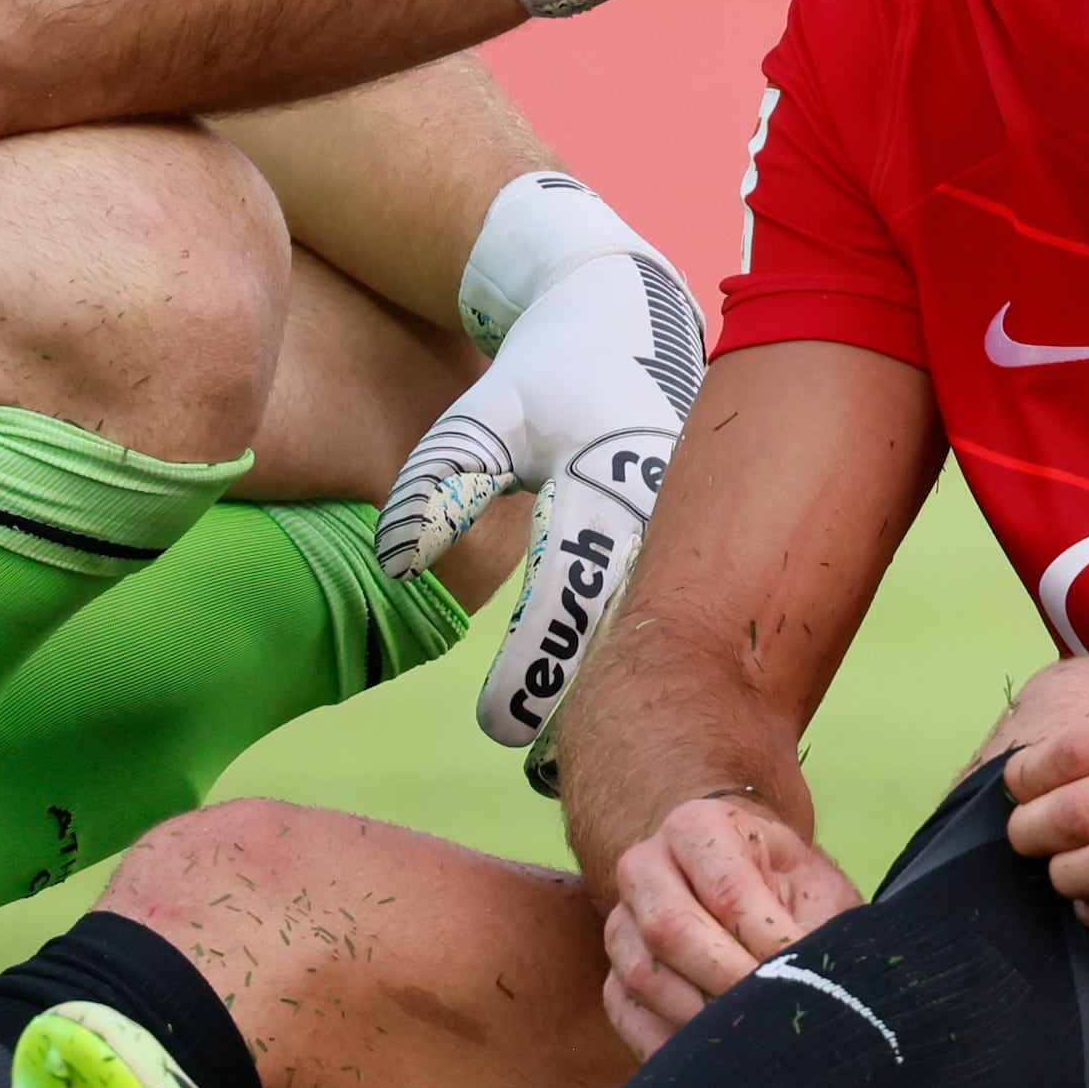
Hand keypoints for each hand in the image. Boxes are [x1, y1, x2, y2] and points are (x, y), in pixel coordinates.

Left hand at [381, 192, 702, 776]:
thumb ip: (440, 480)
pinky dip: (636, 661)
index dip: (534, 670)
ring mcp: (687, 527)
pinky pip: (669, 611)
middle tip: (540, 771)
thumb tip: (395, 565)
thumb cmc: (548, 369)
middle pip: (626, 636)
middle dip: (583, 709)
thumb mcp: (489, 412)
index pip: (572, 599)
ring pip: (654, 631)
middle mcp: (661, 516)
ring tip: (569, 767)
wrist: (627, 316)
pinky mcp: (693, 535)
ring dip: (614, 695)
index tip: (498, 728)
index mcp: (610, 485)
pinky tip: (611, 711)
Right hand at [600, 791, 864, 1055]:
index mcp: (697, 828)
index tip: (803, 979)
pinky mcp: (612, 975)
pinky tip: (716, 1055)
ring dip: (700, 1016)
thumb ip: (814, 930)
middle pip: (669, 931)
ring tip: (754, 1035)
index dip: (767, 945)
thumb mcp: (817, 893)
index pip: (727, 892)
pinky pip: (628, 1015)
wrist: (753, 893)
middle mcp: (645, 866)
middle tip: (774, 1016)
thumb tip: (808, 985)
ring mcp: (620, 923)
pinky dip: (671, 1044)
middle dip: (728, 983)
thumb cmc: (791, 891)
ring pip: (643, 976)